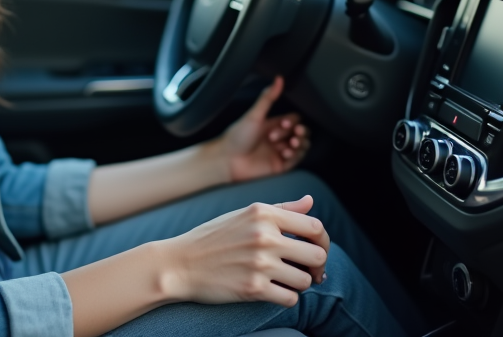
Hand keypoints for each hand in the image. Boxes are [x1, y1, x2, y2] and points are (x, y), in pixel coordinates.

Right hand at [157, 195, 329, 307]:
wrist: (180, 264)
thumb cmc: (213, 238)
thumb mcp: (244, 214)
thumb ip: (281, 209)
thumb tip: (311, 202)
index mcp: (263, 213)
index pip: (315, 227)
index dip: (322, 241)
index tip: (315, 250)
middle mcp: (264, 236)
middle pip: (317, 255)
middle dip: (316, 266)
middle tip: (307, 270)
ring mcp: (259, 263)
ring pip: (305, 280)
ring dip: (299, 284)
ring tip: (285, 280)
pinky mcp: (253, 288)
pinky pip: (290, 299)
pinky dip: (286, 298)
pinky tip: (275, 292)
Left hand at [213, 76, 310, 183]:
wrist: (228, 161)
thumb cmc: (237, 137)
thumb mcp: (254, 115)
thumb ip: (267, 98)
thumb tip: (278, 78)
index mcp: (272, 125)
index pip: (293, 120)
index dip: (292, 121)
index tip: (282, 123)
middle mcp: (277, 139)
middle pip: (300, 133)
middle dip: (300, 132)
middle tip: (293, 134)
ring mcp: (279, 152)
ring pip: (301, 147)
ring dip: (301, 143)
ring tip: (292, 143)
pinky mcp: (280, 166)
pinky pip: (296, 161)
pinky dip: (296, 155)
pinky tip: (286, 152)